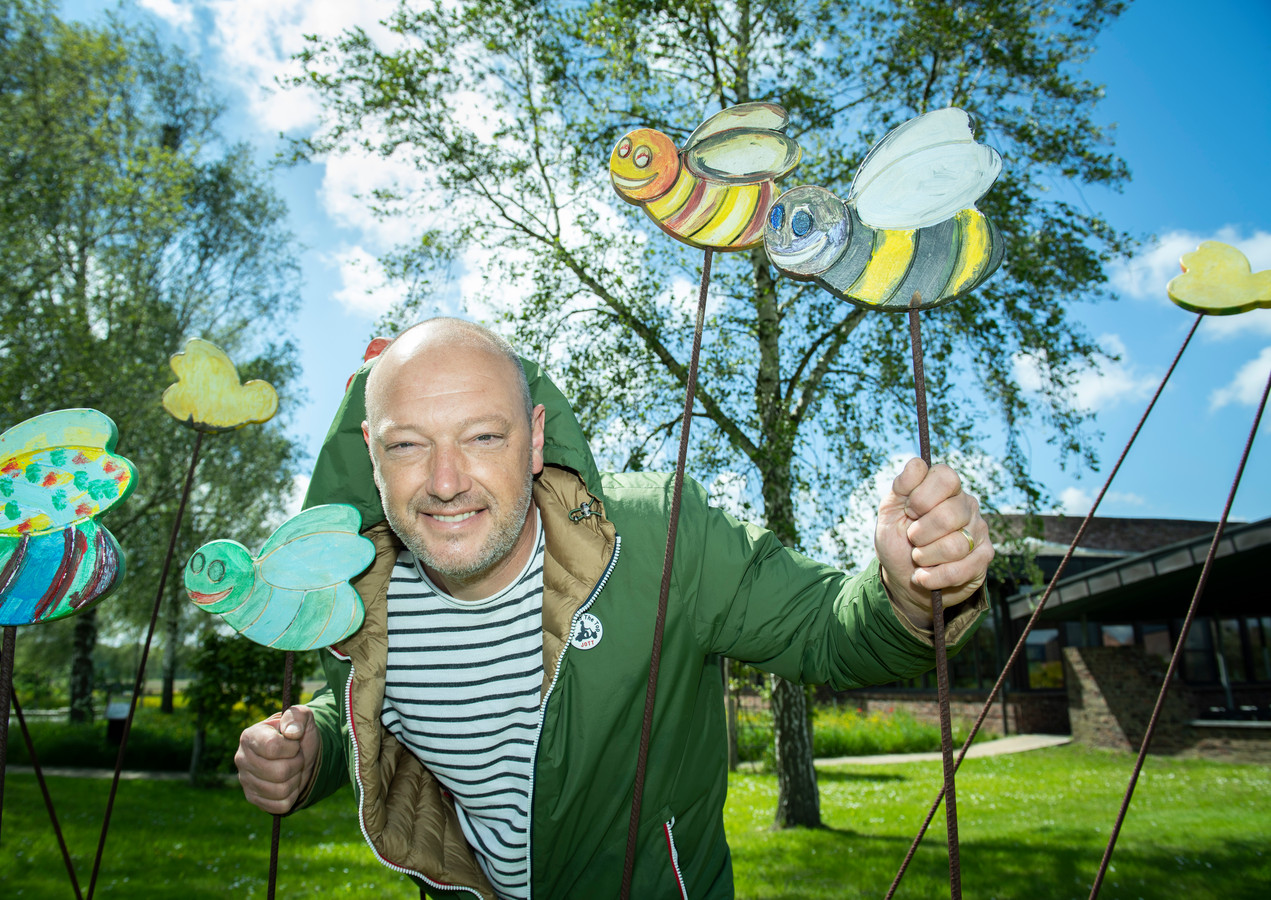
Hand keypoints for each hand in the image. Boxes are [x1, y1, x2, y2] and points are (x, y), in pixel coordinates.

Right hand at [235, 705, 318, 814]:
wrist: (298, 754)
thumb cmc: (297, 734)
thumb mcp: (302, 718)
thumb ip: (297, 716)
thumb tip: (292, 732)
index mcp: (250, 736)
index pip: (272, 747)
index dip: (292, 747)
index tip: (295, 743)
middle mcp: (242, 759)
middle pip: (280, 772)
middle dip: (297, 764)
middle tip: (296, 757)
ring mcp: (245, 780)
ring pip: (281, 790)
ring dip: (295, 779)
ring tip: (292, 769)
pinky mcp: (253, 798)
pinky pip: (280, 805)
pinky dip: (292, 795)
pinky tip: (288, 783)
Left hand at [875, 458, 992, 627]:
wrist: (904, 578)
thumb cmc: (898, 541)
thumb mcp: (889, 512)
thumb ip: (901, 486)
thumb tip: (917, 463)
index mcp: (945, 488)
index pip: (946, 477)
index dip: (923, 496)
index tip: (908, 511)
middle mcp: (967, 505)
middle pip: (950, 514)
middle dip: (921, 533)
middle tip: (912, 539)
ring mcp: (979, 531)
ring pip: (956, 545)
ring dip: (925, 557)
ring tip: (918, 559)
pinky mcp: (983, 558)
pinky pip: (961, 569)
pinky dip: (934, 577)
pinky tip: (923, 577)